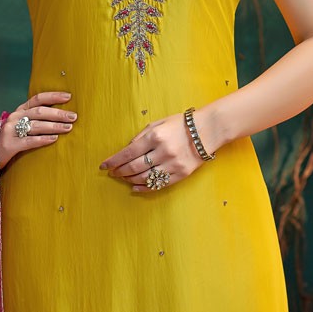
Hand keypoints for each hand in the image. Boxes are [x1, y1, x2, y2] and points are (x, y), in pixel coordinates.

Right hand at [0, 90, 76, 170]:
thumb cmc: (13, 139)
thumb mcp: (22, 125)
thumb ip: (37, 119)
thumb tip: (62, 115)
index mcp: (20, 110)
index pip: (38, 99)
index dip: (53, 96)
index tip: (69, 97)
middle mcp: (15, 117)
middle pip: (39, 112)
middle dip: (58, 113)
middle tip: (73, 116)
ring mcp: (10, 130)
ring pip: (35, 125)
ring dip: (54, 126)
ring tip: (68, 128)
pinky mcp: (9, 144)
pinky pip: (28, 141)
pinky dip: (42, 139)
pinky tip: (54, 139)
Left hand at [98, 106, 216, 190]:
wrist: (208, 130)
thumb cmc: (181, 124)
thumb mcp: (159, 123)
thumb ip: (141, 136)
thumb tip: (127, 150)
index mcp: (155, 136)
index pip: (128, 152)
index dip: (113, 161)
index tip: (104, 166)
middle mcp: (162, 151)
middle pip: (133, 167)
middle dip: (119, 171)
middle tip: (113, 173)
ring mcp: (172, 164)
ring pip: (144, 178)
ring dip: (130, 179)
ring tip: (124, 178)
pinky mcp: (180, 174)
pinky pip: (158, 185)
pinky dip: (144, 188)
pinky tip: (135, 187)